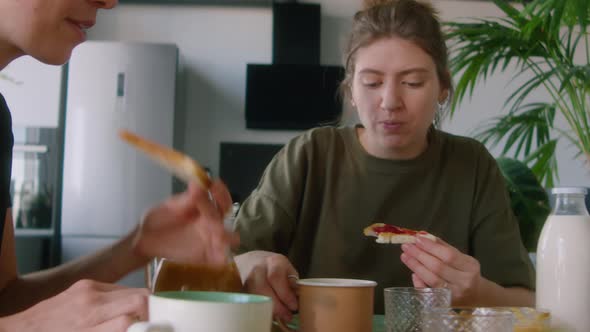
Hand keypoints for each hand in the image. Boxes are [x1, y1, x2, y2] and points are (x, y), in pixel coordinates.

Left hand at [0, 280, 148, 331]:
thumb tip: (138, 328)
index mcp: (88, 329)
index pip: (131, 319)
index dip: (150, 326)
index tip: (157, 329)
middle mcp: (90, 305)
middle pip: (140, 299)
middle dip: (153, 313)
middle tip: (155, 324)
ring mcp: (88, 290)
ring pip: (134, 291)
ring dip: (142, 305)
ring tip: (141, 319)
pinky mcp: (85, 283)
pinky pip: (118, 289)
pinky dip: (126, 299)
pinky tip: (121, 311)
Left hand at [132, 179, 238, 265]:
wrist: (146, 240)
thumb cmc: (159, 219)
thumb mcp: (170, 207)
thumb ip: (187, 199)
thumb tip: (198, 183)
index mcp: (205, 207)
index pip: (221, 198)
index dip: (221, 192)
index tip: (213, 187)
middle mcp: (211, 222)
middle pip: (227, 218)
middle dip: (221, 216)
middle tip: (210, 216)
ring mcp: (210, 239)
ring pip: (230, 238)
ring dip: (227, 237)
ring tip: (218, 237)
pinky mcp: (206, 257)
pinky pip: (220, 259)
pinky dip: (222, 258)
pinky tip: (217, 257)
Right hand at [237, 251, 298, 322]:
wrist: (249, 262)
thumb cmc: (272, 267)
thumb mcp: (286, 268)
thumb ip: (292, 280)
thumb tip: (296, 294)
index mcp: (273, 261)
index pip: (276, 277)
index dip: (285, 294)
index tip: (294, 306)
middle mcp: (257, 268)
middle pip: (264, 289)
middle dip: (278, 305)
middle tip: (288, 315)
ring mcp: (246, 278)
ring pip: (256, 297)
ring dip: (269, 309)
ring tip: (280, 315)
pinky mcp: (240, 288)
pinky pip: (251, 301)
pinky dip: (261, 308)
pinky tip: (269, 311)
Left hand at [400, 236, 481, 304]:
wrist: (476, 296)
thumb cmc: (466, 272)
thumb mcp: (461, 257)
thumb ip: (443, 246)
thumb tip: (423, 235)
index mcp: (470, 267)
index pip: (448, 255)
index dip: (431, 247)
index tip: (417, 238)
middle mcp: (463, 282)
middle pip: (438, 267)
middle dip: (419, 255)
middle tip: (406, 246)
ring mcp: (454, 295)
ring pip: (431, 279)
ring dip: (416, 266)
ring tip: (405, 256)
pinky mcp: (444, 303)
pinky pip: (427, 292)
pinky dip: (419, 282)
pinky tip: (413, 272)